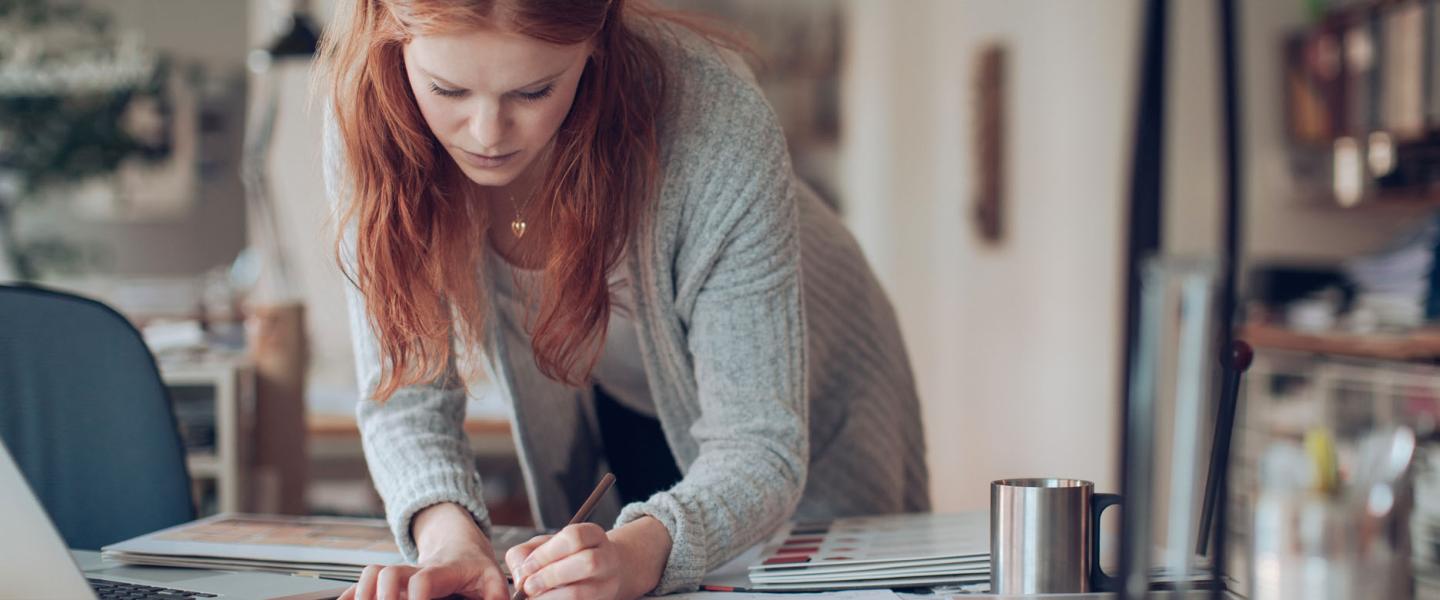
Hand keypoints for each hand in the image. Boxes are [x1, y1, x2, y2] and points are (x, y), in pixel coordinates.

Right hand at [339, 503, 509, 599]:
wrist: (458, 542)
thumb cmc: (475, 567)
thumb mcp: (492, 579)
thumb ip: (495, 598)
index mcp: (446, 571)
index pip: (425, 579)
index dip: (416, 594)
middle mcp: (417, 570)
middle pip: (390, 573)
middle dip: (382, 596)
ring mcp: (400, 574)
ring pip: (372, 574)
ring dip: (364, 594)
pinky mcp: (388, 581)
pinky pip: (363, 585)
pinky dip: (350, 596)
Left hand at [506, 517, 670, 599]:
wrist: (604, 572)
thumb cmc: (568, 557)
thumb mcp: (547, 545)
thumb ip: (526, 552)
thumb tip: (519, 574)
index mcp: (594, 535)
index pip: (574, 537)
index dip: (546, 553)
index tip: (527, 567)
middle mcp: (607, 558)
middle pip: (587, 563)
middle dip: (550, 576)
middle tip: (528, 587)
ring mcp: (608, 584)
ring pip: (581, 592)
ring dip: (551, 597)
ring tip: (534, 597)